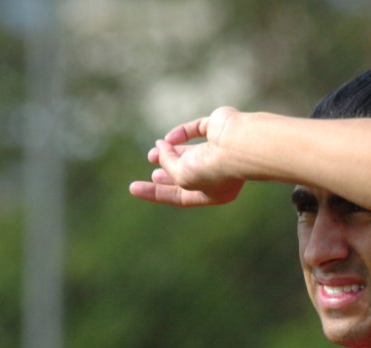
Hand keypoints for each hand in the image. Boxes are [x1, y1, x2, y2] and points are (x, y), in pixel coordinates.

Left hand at [128, 107, 245, 206]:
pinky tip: (168, 139)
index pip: (180, 197)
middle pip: (188, 175)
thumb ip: (168, 165)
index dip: (155, 193)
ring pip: (191, 152)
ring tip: (152, 153)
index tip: (133, 188)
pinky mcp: (219, 128)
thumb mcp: (182, 176)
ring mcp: (220, 149)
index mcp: (216, 194)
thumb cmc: (212, 169)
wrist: (237, 146)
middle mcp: (220, 173)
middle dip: (167, 174)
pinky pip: (197, 129)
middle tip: (153, 174)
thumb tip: (160, 147)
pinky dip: (182, 133)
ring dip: (170, 152)